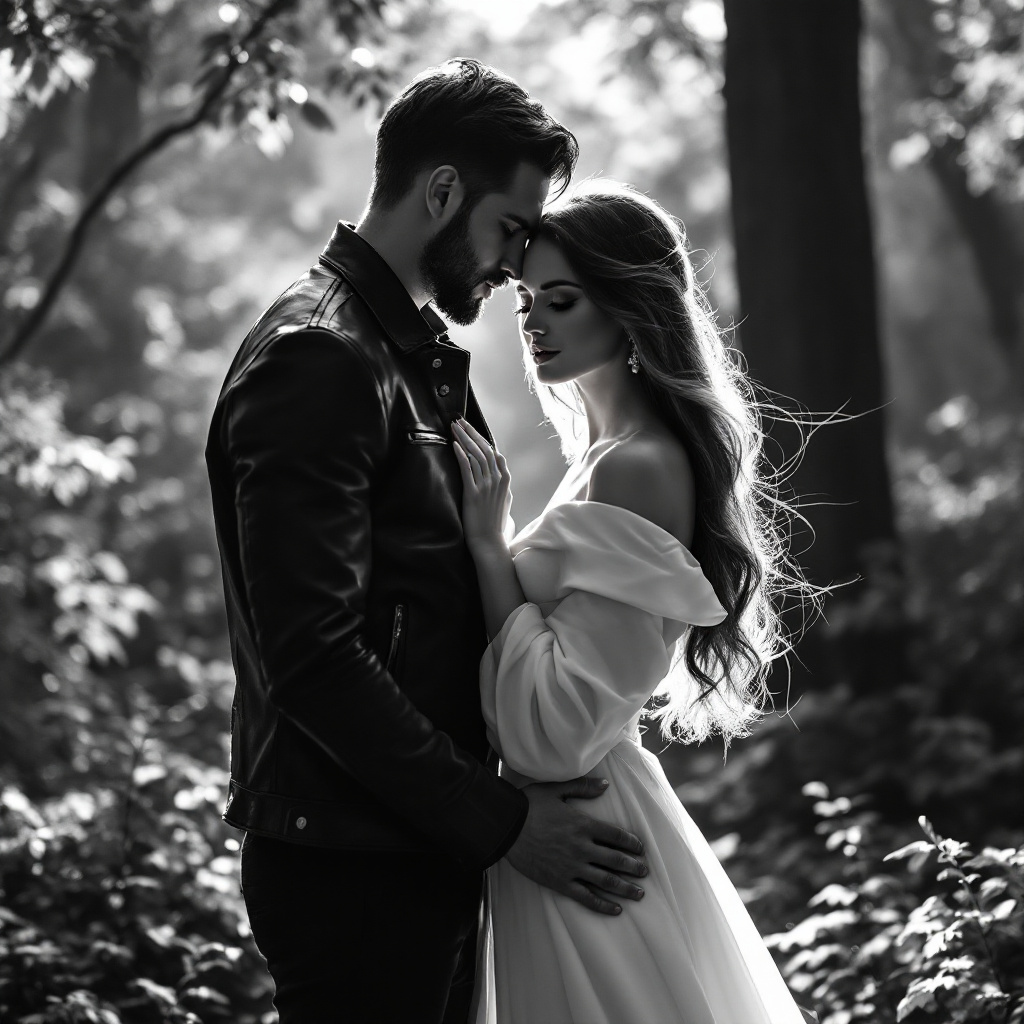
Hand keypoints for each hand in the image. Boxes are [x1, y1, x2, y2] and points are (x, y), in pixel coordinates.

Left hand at [452, 418, 511, 549]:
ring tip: (453, 427)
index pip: (493, 451)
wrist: (489, 542)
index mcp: (505, 479)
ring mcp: (486, 486)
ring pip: (475, 455)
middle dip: (470, 432)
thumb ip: (502, 483)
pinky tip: (454, 445)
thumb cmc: (494, 523)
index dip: (480, 437)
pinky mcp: (474, 494)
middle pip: (483, 448)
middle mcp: (497, 479)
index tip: (469, 427)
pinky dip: (461, 455)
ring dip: (464, 439)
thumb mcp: (504, 500)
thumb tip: (500, 472)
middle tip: (458, 420)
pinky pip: (467, 469)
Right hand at [505, 776, 647, 915]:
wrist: (506, 826)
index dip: (633, 843)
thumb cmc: (530, 805)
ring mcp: (572, 867)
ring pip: (606, 880)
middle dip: (634, 867)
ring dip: (625, 888)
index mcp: (584, 824)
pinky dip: (602, 904)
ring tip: (639, 893)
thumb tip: (605, 784)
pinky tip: (616, 909)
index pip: (617, 836)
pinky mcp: (560, 882)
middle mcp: (582, 847)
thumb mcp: (556, 789)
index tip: (641, 849)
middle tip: (645, 872)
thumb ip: (583, 787)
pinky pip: (586, 896)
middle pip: (616, 860)